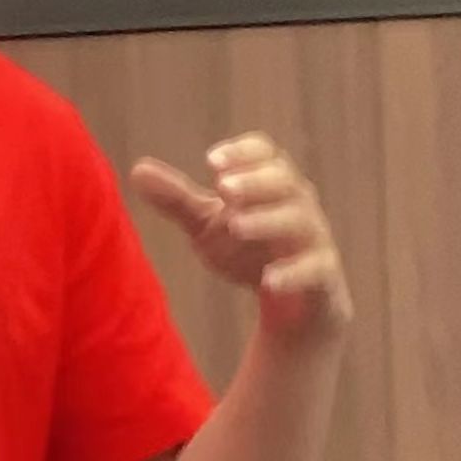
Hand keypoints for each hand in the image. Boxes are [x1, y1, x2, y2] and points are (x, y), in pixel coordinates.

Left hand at [131, 132, 351, 345]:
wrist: (294, 307)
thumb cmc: (249, 252)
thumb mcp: (208, 226)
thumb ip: (177, 200)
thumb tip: (137, 170)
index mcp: (273, 184)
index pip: (266, 153)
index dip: (242, 153)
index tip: (211, 161)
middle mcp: (299, 205)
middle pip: (286, 181)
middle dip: (255, 181)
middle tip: (223, 187)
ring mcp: (315, 240)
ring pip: (301, 221)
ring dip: (269, 220)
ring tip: (236, 224)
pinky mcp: (324, 278)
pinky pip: (317, 270)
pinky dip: (294, 274)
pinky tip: (268, 282)